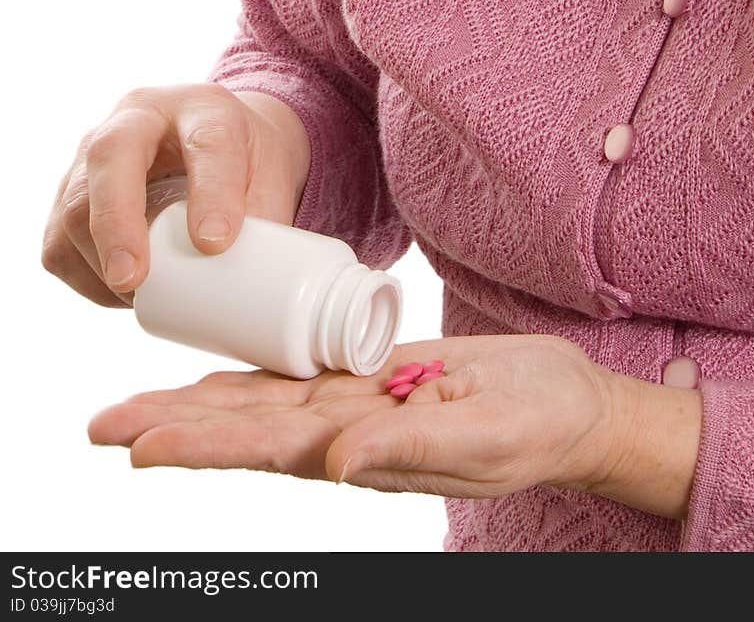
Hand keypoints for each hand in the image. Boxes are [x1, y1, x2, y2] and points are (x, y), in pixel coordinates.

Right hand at [42, 84, 310, 305]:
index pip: (208, 141)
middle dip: (117, 221)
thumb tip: (254, 283)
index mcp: (202, 107)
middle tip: (133, 277)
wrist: (215, 142)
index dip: (211, 192)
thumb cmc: (246, 160)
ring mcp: (95, 152)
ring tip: (140, 294)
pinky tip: (120, 292)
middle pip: (112, 154)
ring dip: (101, 261)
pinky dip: (87, 278)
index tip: (215, 243)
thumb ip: (268, 219)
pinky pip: (61, 243)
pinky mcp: (71, 194)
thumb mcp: (273, 175)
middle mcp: (139, 118)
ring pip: (75, 204)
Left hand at [87, 334, 619, 496]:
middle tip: (101, 423)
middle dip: (174, 424)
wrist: (569, 404)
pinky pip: (300, 374)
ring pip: (262, 401)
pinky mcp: (373, 376)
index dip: (201, 445)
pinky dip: (252, 373)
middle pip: (244, 426)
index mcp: (363, 452)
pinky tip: (219, 373)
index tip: (140, 446)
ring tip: (135, 405)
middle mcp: (346, 433)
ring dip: (198, 402)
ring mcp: (357, 405)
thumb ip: (408, 450)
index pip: (264, 449)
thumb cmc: (536, 428)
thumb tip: (334, 464)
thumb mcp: (480, 441)